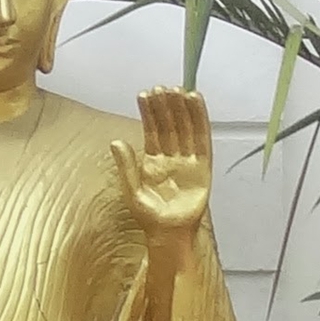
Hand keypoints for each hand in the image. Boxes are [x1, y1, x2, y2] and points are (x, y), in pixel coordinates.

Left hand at [112, 87, 214, 240]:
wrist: (168, 234)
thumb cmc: (149, 217)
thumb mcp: (132, 191)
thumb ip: (125, 166)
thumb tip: (116, 141)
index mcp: (152, 162)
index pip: (152, 131)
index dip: (149, 113)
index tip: (145, 94)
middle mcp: (171, 158)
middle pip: (170, 125)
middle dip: (166, 106)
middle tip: (162, 87)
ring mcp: (188, 161)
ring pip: (186, 128)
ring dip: (182, 109)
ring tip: (178, 89)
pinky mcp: (203, 166)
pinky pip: (202, 138)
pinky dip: (200, 120)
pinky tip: (196, 103)